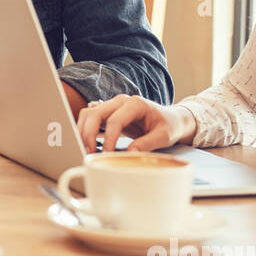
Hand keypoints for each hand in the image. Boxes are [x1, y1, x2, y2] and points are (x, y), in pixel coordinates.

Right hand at [77, 94, 195, 152]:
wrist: (171, 119)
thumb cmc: (169, 125)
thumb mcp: (163, 136)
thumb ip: (147, 144)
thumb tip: (129, 154)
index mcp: (135, 104)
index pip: (114, 120)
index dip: (109, 139)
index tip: (107, 154)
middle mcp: (121, 101)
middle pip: (95, 113)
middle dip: (88, 134)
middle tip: (90, 153)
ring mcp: (113, 106)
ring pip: (88, 114)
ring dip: (83, 131)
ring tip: (86, 150)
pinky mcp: (109, 113)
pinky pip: (90, 118)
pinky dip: (85, 131)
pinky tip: (88, 145)